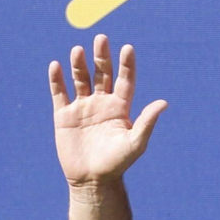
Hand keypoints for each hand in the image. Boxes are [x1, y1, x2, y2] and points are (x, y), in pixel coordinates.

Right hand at [49, 33, 167, 187]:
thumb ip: (147, 122)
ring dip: (79, 64)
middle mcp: (101, 103)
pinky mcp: (64, 116)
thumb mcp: (135, 143)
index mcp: (120, 107)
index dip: (126, 64)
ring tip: (78, 50)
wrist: (92, 181)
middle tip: (101, 39)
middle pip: (102, 73)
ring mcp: (82, 108)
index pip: (124, 79)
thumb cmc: (117, 164)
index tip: (127, 48)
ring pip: (81, 79)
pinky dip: (57, 80)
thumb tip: (163, 103)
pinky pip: (59, 93)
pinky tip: (56, 65)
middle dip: (101, 56)